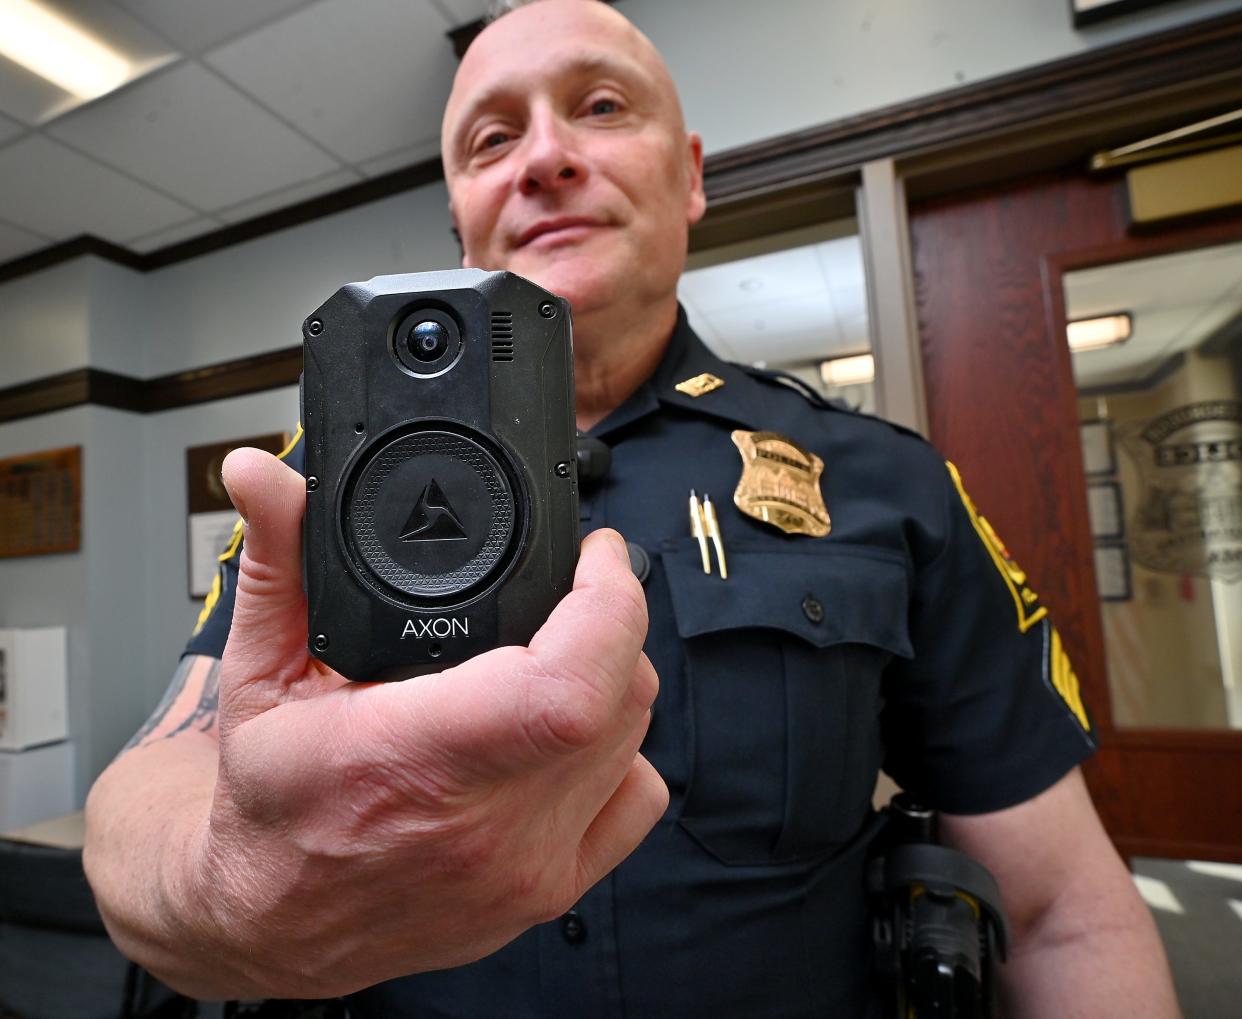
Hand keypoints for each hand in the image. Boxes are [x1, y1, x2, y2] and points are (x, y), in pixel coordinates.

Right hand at [185, 448, 664, 997]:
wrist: (269, 922)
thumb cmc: (267, 805)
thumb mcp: (258, 672)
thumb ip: (278, 561)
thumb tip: (261, 472)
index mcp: (412, 762)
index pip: (564, 687)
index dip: (607, 604)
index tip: (594, 556)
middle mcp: (484, 829)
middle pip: (620, 696)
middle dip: (612, 622)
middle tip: (571, 592)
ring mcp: (528, 869)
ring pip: (635, 738)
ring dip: (615, 677)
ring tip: (561, 650)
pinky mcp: (552, 892)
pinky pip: (638, 797)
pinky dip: (623, 749)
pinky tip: (571, 731)